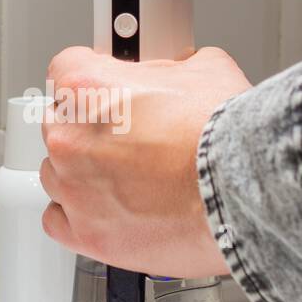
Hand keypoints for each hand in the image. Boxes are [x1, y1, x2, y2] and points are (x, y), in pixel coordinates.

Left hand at [40, 46, 250, 276]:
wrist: (244, 199)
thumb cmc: (226, 142)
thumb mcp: (207, 71)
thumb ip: (173, 68)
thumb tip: (178, 71)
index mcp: (89, 89)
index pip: (64, 69)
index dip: (90, 77)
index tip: (102, 89)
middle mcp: (72, 139)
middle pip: (58, 123)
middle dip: (87, 127)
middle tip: (127, 137)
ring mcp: (75, 189)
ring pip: (56, 173)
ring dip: (82, 173)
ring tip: (127, 178)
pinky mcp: (87, 234)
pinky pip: (58, 220)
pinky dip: (78, 215)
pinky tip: (108, 209)